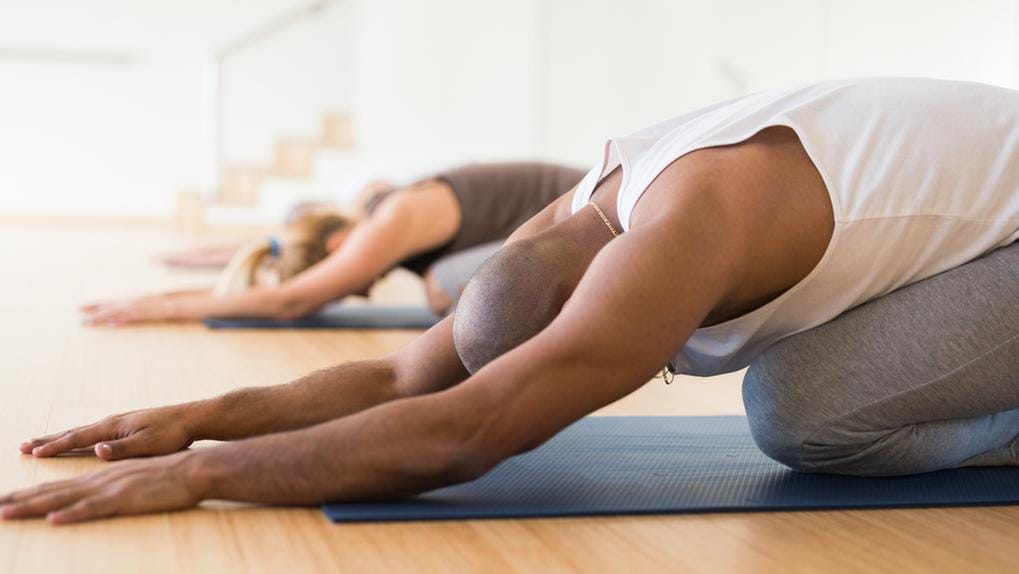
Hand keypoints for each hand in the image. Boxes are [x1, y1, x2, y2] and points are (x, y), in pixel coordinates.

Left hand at [0, 452, 205, 524]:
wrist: (193, 468)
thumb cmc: (167, 476)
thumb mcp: (133, 479)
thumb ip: (111, 485)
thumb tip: (92, 492)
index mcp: (99, 476)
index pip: (56, 486)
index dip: (28, 494)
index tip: (5, 500)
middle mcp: (98, 479)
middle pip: (50, 491)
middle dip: (18, 499)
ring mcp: (109, 488)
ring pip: (63, 498)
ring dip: (31, 506)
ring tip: (5, 512)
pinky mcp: (124, 498)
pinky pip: (93, 508)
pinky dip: (72, 514)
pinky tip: (53, 519)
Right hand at [20, 405, 197, 460]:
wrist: (192, 418)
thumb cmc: (172, 433)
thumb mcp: (148, 445)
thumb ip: (121, 449)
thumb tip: (96, 450)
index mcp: (114, 427)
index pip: (78, 438)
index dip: (55, 446)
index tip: (32, 452)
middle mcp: (112, 421)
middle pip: (74, 432)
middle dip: (49, 440)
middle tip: (24, 445)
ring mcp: (119, 422)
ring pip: (83, 431)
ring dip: (61, 437)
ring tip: (43, 442)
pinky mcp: (127, 425)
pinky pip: (94, 431)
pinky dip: (78, 436)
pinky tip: (78, 439)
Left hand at [80, 295, 174, 325]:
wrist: (167, 304)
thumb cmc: (153, 305)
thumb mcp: (136, 305)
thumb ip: (124, 312)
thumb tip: (112, 321)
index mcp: (125, 299)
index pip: (105, 302)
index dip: (92, 305)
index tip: (80, 308)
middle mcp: (127, 303)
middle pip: (106, 309)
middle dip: (93, 315)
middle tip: (81, 322)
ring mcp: (133, 308)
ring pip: (114, 314)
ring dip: (102, 319)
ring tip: (90, 324)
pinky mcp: (140, 314)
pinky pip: (128, 318)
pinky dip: (120, 321)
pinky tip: (111, 324)